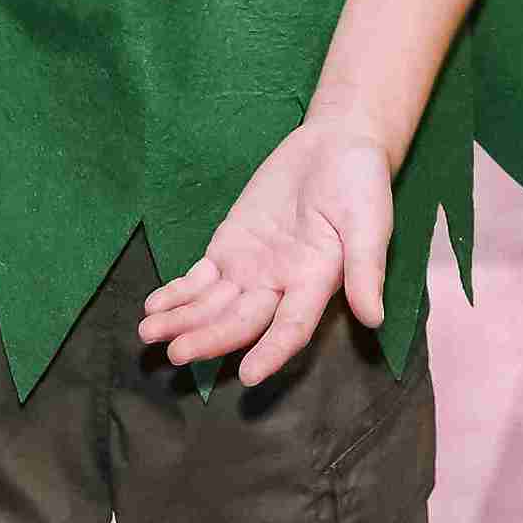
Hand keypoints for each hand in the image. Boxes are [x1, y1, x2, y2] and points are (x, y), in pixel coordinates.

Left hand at [141, 114, 393, 380]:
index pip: (292, 327)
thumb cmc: (361, 183)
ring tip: (148, 332)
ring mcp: (251, 269)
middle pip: (241, 322)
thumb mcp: (370, 221)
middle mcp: (281, 286)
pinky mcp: (230, 249)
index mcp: (317, 284)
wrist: (337, 146)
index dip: (272, 352)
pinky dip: (177, 294)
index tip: (249, 375)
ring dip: (183, 321)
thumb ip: (366, 268)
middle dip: (210, 339)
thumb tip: (374, 318)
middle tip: (177, 353)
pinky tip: (153, 306)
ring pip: (213, 306)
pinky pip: (200, 281)